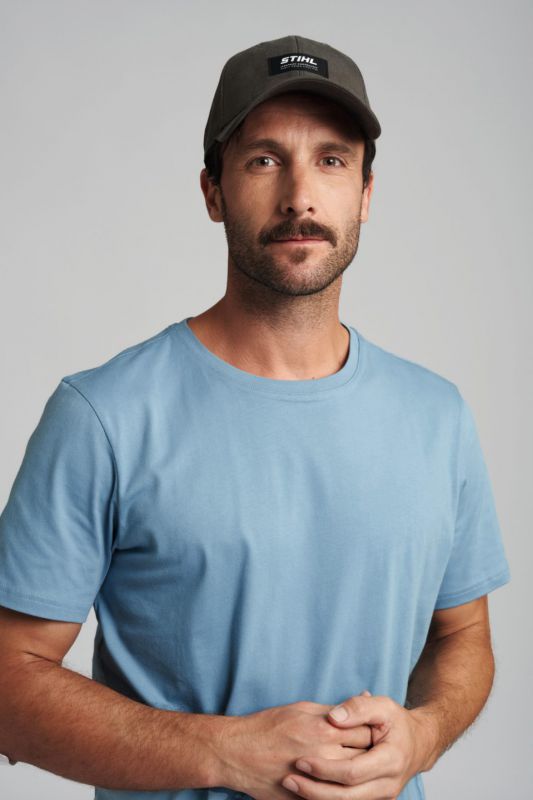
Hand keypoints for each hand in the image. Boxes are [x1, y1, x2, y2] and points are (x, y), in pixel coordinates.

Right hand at [213, 691, 372, 799]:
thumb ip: (330, 711)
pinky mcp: (306, 798)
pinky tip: (347, 787)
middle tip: (378, 750)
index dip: (373, 730)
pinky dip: (344, 792)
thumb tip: (353, 708)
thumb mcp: (301, 709)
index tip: (378, 730)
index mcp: (323, 730)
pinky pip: (334, 798)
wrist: (237, 753)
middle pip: (363, 757)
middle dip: (372, 753)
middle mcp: (323, 755)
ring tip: (366, 769)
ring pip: (352, 781)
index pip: (364, 730)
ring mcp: (316, 780)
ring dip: (362, 775)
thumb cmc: (268, 726)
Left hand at [280, 694, 434, 799]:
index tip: (300, 760)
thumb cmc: (397, 722)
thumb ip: (358, 707)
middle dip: (314, 790)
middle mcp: (387, 785)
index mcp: (390, 761)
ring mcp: (381, 797)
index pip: (352, 772)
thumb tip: (334, 717)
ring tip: (290, 784)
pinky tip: (305, 792)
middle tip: (288, 778)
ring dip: (316, 798)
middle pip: (346, 796)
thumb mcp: (382, 706)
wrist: (419, 744)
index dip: (325, 768)